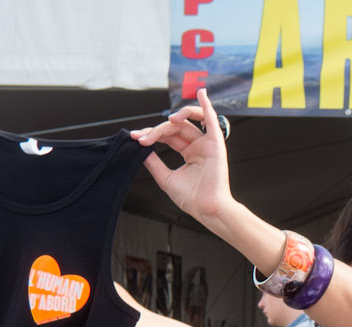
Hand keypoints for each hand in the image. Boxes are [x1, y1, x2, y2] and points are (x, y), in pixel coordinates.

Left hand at [131, 88, 234, 223]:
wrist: (206, 209)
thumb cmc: (191, 198)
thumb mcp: (165, 178)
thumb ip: (154, 162)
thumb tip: (141, 148)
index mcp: (190, 153)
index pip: (168, 136)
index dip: (151, 134)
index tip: (135, 138)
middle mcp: (198, 146)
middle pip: (175, 128)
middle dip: (157, 130)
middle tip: (141, 138)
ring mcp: (207, 143)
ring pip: (189, 121)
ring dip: (177, 116)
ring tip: (166, 121)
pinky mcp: (216, 143)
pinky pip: (212, 120)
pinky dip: (206, 105)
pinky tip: (202, 92)